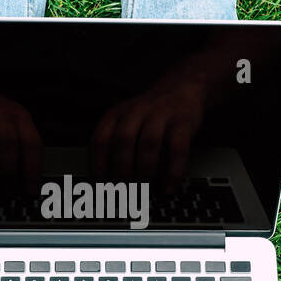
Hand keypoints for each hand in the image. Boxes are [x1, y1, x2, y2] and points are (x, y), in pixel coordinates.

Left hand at [89, 80, 206, 191]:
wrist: (182, 87)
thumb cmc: (149, 114)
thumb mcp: (125, 121)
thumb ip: (114, 146)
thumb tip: (105, 183)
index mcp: (116, 114)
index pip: (100, 140)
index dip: (98, 166)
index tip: (100, 187)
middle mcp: (136, 112)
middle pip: (123, 141)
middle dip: (121, 171)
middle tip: (123, 193)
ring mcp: (160, 115)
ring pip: (148, 143)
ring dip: (145, 171)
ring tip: (144, 191)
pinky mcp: (183, 122)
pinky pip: (177, 149)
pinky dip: (173, 171)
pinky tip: (169, 187)